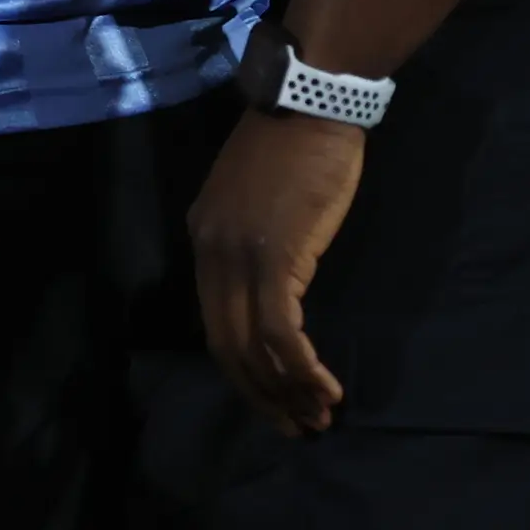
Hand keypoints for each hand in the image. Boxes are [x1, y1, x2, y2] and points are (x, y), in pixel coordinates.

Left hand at [190, 105, 366, 434]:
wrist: (310, 102)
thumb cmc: (297, 146)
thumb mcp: (262, 201)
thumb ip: (258, 242)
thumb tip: (277, 289)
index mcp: (203, 239)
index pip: (214, 322)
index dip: (244, 370)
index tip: (275, 399)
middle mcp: (210, 252)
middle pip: (226, 345)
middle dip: (261, 394)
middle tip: (296, 427)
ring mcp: (238, 256)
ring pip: (252, 346)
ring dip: (287, 390)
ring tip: (318, 417)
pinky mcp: (274, 257)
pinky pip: (280, 330)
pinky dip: (301, 367)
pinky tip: (326, 386)